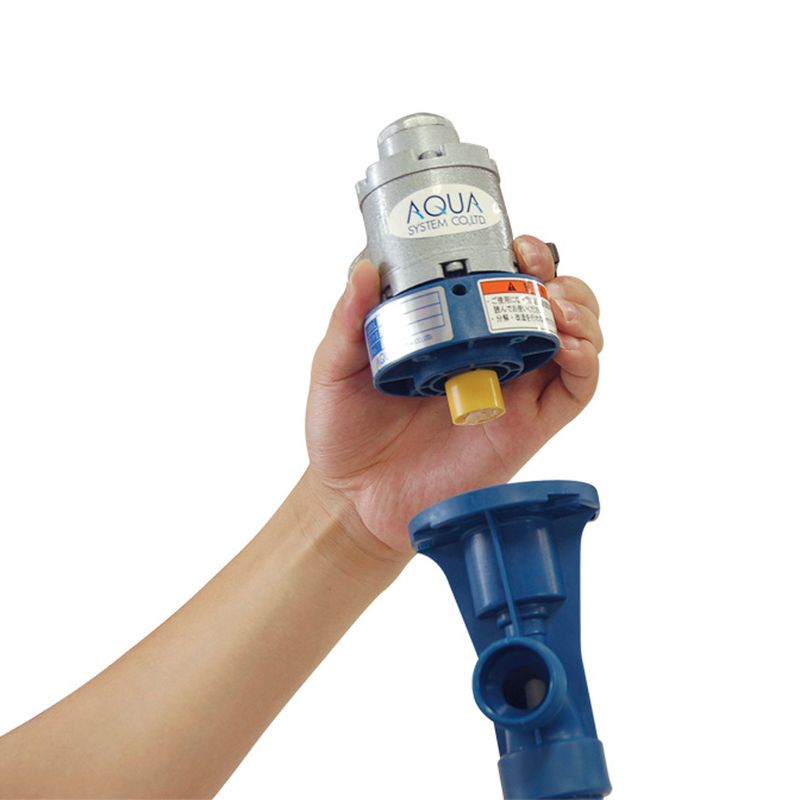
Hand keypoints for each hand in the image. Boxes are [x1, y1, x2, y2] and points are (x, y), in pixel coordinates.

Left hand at [305, 235, 602, 558]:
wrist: (355, 499)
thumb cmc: (346, 432)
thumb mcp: (336, 368)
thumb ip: (349, 321)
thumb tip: (364, 269)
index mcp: (452, 332)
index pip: (503, 282)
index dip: (520, 256)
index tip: (511, 243)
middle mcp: (491, 355)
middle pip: (551, 303)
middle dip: (558, 277)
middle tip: (535, 269)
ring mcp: (513, 390)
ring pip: (576, 340)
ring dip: (580, 313)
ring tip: (556, 305)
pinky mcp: (527, 427)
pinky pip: (575, 391)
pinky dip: (585, 362)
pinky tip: (567, 346)